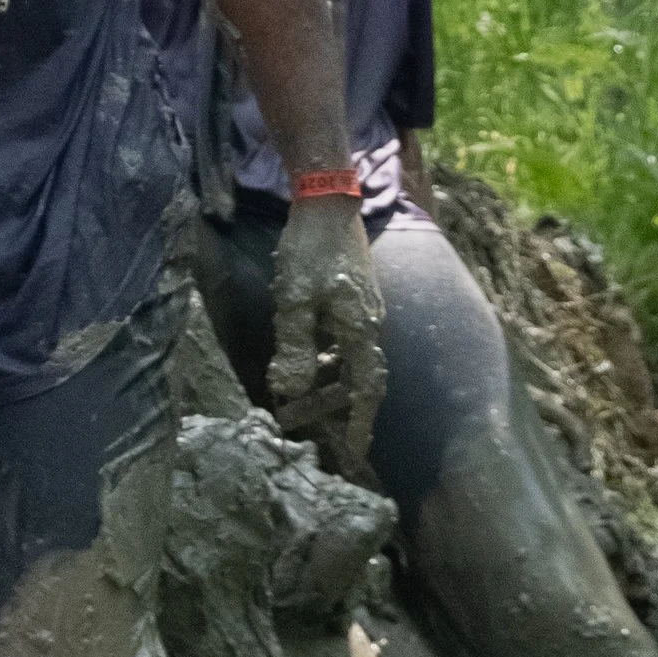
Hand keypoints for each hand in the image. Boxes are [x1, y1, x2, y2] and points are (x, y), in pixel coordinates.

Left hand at [267, 197, 387, 482]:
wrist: (327, 201)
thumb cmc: (310, 250)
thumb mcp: (294, 300)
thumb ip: (293, 348)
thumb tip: (288, 392)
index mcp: (360, 330)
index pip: (367, 390)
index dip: (361, 426)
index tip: (354, 456)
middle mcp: (369, 324)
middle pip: (359, 379)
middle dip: (337, 409)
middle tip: (307, 428)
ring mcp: (364, 309)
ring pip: (350, 360)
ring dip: (327, 384)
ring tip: (298, 400)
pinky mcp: (354, 296)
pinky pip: (344, 341)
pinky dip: (327, 358)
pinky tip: (305, 358)